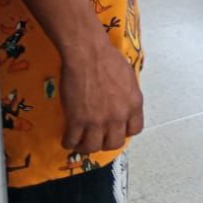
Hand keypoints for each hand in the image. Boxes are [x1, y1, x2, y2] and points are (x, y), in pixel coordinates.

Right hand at [59, 40, 142, 154]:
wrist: (88, 55)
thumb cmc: (109, 59)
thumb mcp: (129, 78)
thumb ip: (128, 96)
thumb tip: (123, 103)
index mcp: (134, 105)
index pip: (134, 130)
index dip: (124, 132)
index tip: (115, 129)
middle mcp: (118, 117)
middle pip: (114, 144)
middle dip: (105, 143)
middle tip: (97, 138)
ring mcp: (98, 121)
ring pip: (93, 147)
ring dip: (85, 147)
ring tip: (80, 142)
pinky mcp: (77, 120)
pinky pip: (72, 141)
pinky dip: (68, 143)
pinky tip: (67, 138)